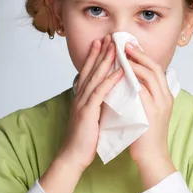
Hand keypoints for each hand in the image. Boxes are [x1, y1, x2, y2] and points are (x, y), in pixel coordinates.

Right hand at [58, 34, 123, 169]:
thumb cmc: (84, 139)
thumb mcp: (91, 117)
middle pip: (91, 69)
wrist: (73, 155)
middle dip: (100, 52)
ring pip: (96, 77)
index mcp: (82, 97)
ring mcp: (83, 103)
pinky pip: (100, 93)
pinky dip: (110, 81)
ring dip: (106, 61)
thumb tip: (107, 96)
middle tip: (109, 37)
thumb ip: (97, 104)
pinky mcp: (88, 112)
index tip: (103, 42)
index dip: (95, 56)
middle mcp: (80, 96)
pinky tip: (119, 71)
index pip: (89, 72)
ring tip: (115, 47)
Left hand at [125, 42, 173, 164]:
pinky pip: (141, 91)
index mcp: (166, 96)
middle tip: (124, 44)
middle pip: (154, 68)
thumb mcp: (148, 110)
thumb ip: (143, 96)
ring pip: (149, 77)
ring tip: (121, 55)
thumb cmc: (145, 135)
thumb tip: (130, 80)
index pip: (156, 69)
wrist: (151, 156)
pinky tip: (119, 75)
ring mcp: (159, 105)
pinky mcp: (151, 114)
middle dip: (138, 54)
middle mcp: (165, 98)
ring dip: (134, 64)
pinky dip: (131, 81)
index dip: (143, 56)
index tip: (130, 46)